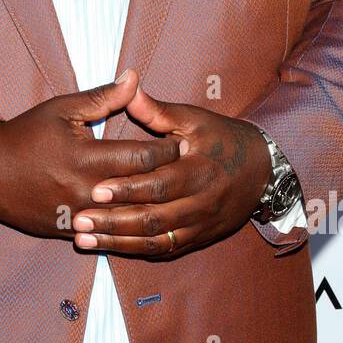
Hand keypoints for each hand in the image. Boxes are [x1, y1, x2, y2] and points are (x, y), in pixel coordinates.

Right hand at [0, 68, 182, 237]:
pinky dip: (130, 228)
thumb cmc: (26, 136)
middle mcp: (85, 190)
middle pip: (141, 190)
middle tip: (190, 172)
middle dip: (168, 180)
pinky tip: (149, 220)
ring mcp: (78, 216)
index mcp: (86, 156)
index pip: (142, 156)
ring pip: (129, 218)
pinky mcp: (70, 232)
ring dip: (153, 208)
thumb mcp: (62, 109)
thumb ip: (103, 97)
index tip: (183, 143)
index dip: (167, 150)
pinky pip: (108, 235)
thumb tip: (134, 77)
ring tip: (175, 197)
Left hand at [70, 80, 271, 256]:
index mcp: (199, 171)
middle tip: (78, 221)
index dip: (127, 190)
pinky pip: (166, 250)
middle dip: (113, 222)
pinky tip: (110, 247)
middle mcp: (201, 203)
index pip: (158, 185)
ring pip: (156, 241)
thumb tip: (129, 91)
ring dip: (118, 242)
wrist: (263, 169)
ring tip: (85, 239)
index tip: (95, 191)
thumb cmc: (224, 139)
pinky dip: (137, 250)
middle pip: (153, 219)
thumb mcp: (196, 119)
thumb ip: (159, 111)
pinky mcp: (199, 238)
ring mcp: (200, 225)